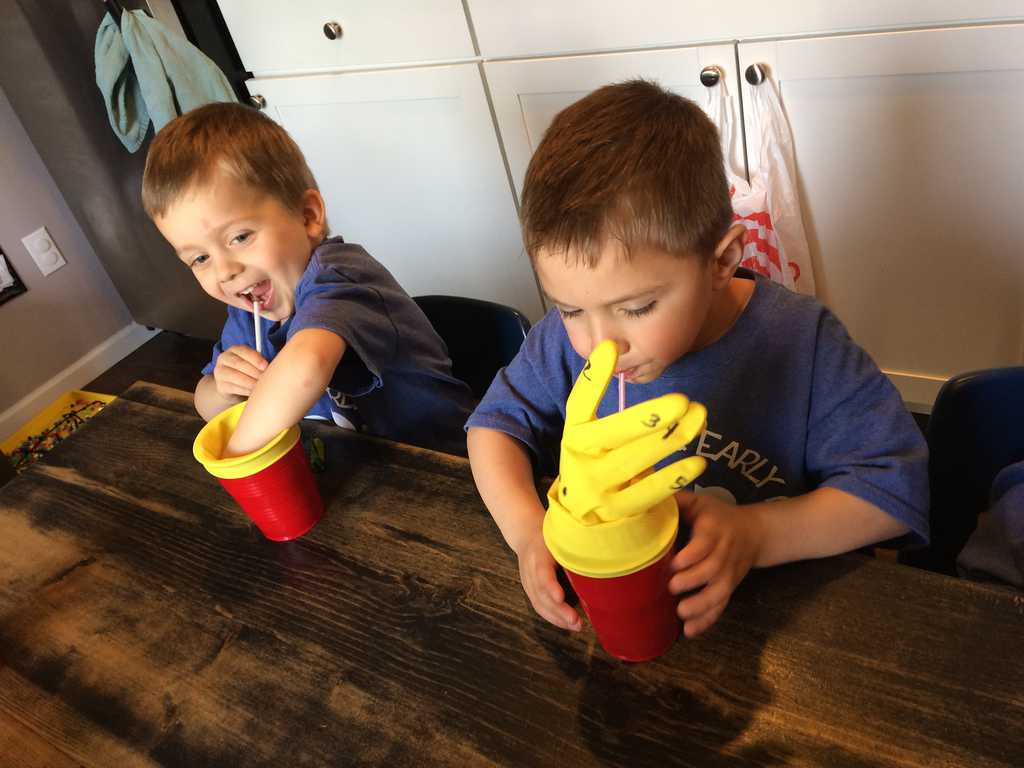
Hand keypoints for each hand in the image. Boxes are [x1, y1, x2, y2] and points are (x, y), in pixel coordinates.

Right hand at [212, 344, 267, 397]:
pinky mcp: (220, 385)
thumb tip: (270, 368)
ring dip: (250, 382)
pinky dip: (246, 390)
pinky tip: (253, 392)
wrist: (232, 386)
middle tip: (264, 378)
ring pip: (236, 376)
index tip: (266, 366)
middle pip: (239, 363)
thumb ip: (259, 363)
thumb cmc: (247, 372)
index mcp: (234, 350)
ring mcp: (220, 372)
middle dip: (254, 371)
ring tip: (260, 386)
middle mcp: (224, 358)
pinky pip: (234, 388)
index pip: (243, 351)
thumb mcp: (252, 364)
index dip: (255, 358)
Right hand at [516, 529, 581, 631]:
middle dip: (559, 611)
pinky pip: (540, 607)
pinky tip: (567, 624)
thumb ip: (572, 550)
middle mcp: (530, 570)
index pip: (542, 573)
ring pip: (540, 604)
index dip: (551, 587)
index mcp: (538, 554)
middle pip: (541, 594)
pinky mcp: (530, 591)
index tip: (561, 598)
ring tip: (576, 626)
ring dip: (558, 618)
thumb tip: (598, 562)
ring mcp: (528, 582)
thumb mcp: (559, 537)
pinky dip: (554, 618)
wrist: (525, 533)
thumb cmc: (550, 536)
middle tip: (577, 621)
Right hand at [552, 339, 706, 522]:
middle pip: (613, 435)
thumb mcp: (589, 430)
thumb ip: (596, 394)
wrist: (583, 516)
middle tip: (682, 400)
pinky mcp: (617, 511)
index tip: (612, 348)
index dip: (592, 377)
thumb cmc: (596, 460)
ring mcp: (597, 488)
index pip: (579, 403)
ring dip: (671, 440)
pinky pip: (649, 493)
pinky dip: (674, 477)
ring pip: (636, 462)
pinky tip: (697, 462)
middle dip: (649, 417)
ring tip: (699, 419)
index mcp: (573, 434)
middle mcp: (579, 460)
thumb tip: (612, 347)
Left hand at [669, 490, 764, 637]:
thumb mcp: (700, 502)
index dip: (690, 556)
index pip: (704, 545)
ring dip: (700, 606)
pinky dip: (707, 621)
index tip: (672, 565)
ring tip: (680, 613)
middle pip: (712, 570)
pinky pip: (721, 607)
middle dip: (692, 581)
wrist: (754, 532)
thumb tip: (645, 498)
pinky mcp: (730, 588)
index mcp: (713, 529)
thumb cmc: (717, 516)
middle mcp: (724, 553)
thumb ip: (677, 500)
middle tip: (670, 588)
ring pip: (719, 593)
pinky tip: (689, 631)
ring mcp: (729, 573)